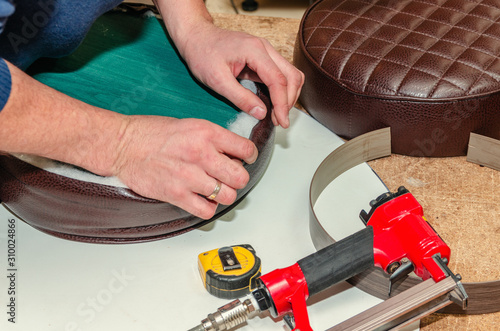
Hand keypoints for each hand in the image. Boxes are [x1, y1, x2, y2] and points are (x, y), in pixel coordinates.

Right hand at [112, 116, 257, 218]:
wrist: (123, 145)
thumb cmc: (152, 133)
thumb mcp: (189, 125)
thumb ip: (213, 138)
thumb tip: (234, 152)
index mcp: (206, 133)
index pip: (246, 149)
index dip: (249, 156)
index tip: (246, 159)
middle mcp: (200, 154)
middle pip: (240, 177)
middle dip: (238, 178)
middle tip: (230, 176)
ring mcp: (188, 176)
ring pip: (227, 196)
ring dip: (224, 194)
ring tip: (215, 188)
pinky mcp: (176, 194)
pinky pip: (207, 210)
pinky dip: (208, 208)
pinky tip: (202, 199)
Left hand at [179, 22, 303, 127]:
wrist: (196, 37)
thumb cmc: (203, 53)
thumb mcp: (217, 80)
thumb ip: (240, 97)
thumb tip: (261, 113)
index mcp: (255, 50)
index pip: (278, 80)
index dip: (282, 104)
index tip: (282, 122)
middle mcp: (265, 48)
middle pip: (292, 76)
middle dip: (289, 101)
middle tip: (279, 121)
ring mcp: (266, 52)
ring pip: (290, 75)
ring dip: (288, 96)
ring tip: (277, 114)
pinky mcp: (263, 58)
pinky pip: (280, 74)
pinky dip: (281, 90)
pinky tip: (273, 103)